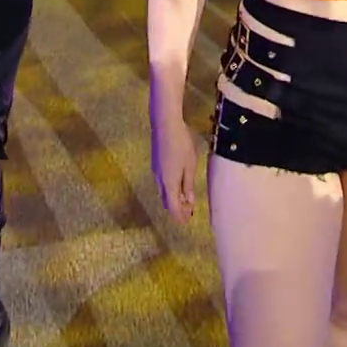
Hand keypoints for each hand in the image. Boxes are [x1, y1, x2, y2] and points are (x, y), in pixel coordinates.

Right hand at [150, 108, 198, 223]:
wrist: (165, 124)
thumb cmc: (181, 144)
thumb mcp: (190, 165)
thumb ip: (188, 184)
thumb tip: (188, 200)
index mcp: (169, 183)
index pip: (173, 206)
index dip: (179, 216)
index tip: (186, 222)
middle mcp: (160, 180)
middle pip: (167, 201)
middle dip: (177, 209)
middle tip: (188, 213)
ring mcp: (156, 171)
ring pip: (164, 191)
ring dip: (174, 198)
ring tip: (186, 200)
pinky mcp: (156, 163)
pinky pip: (163, 183)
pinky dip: (170, 189)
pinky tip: (178, 185)